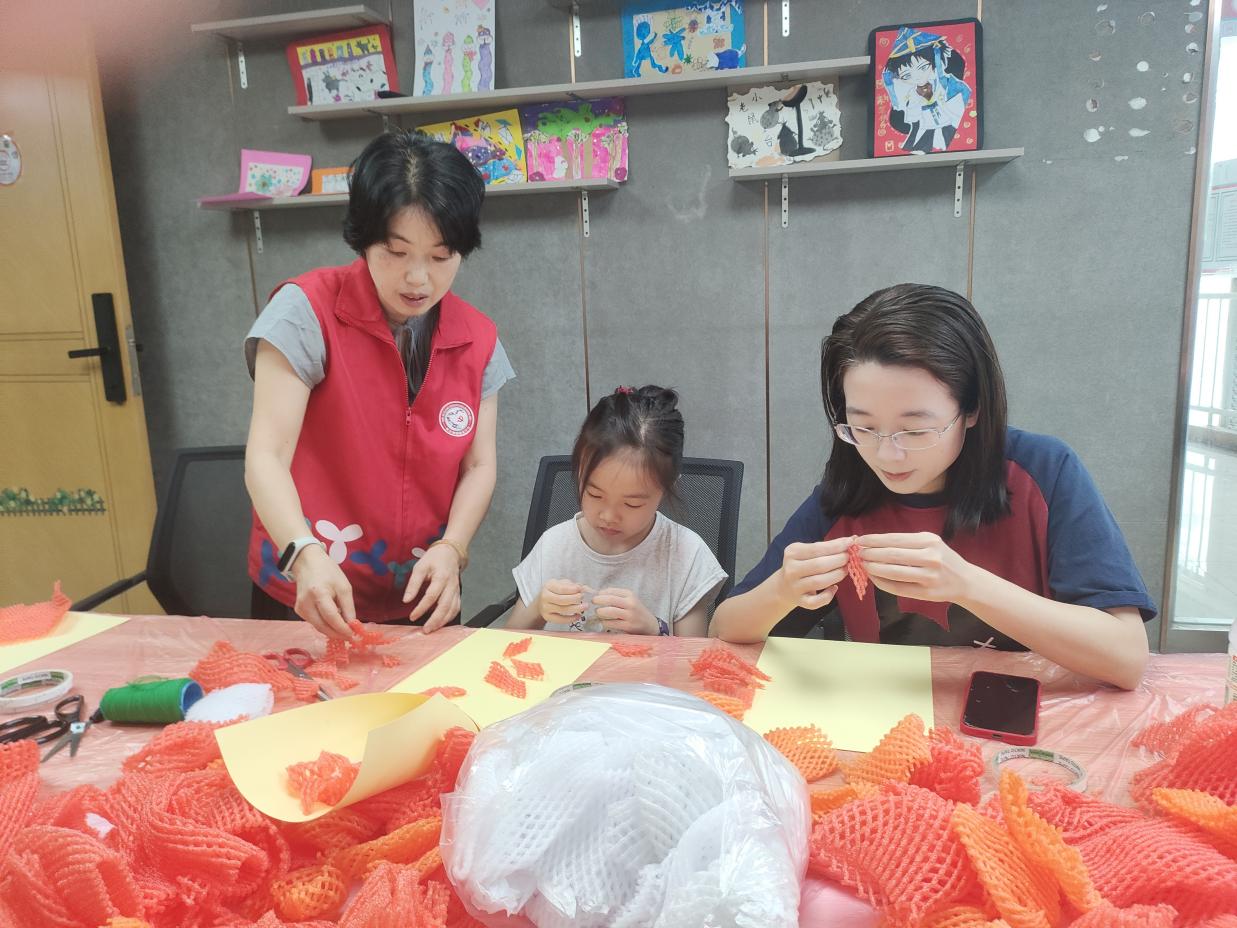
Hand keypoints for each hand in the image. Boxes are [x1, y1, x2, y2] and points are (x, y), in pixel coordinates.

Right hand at [291, 545, 356, 639]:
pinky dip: (325, 624)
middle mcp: (305, 603)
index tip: (354, 636)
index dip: (343, 629)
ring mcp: (300, 608)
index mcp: (318, 593)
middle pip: (323, 626)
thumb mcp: (344, 586)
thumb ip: (348, 607)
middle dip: (338, 634)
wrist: (307, 563)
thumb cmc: (328, 572)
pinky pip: (315, 622)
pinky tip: (334, 621)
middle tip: (352, 637)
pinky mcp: (298, 610)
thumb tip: (352, 625)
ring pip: (318, 627)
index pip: (331, 617)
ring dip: (332, 630)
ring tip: (345, 629)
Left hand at [404, 543, 461, 632]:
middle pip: (445, 605)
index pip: (431, 596)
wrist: (450, 553)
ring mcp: (456, 590)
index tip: (412, 616)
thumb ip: (413, 584)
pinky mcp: (457, 594)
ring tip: (432, 629)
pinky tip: (441, 623)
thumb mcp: (420, 567)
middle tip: (426, 630)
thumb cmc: (434, 559)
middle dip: (435, 620)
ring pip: (452, 609)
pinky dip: (449, 617)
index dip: (422, 608)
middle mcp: (451, 585)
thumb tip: (406, 600)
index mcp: (441, 577)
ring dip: (443, 621)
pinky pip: (456, 608)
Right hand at [538, 579, 585, 624]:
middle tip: (583, 598)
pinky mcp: (548, 617)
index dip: (572, 590)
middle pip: (562, 599)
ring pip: (562, 609)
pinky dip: (570, 619)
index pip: (561, 588)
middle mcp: (545, 597)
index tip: (580, 590)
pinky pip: (560, 620)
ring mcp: (545, 608)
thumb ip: (574, 586)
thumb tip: (585, 589)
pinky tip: (578, 616)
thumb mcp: (562, 584)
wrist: (542, 601)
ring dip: (575, 608)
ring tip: (584, 607)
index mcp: (549, 586)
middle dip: (575, 599)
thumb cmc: (555, 591)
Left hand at [593, 588, 658, 635]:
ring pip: (610, 611)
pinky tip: (603, 621)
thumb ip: (616, 596)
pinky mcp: (628, 626)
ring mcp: (630, 615)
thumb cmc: (636, 611)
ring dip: (600, 612)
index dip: (600, 593)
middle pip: (610, 599)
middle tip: (592, 602)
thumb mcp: (629, 600)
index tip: (594, 595)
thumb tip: (598, 594)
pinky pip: (612, 623)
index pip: (612, 591)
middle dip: (598, 600)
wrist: (650, 625)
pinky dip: (604, 622)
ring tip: (597, 612)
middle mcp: (631, 603)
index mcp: (630, 595)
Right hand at [774, 536, 851, 610]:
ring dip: (837, 575)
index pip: (817, 548)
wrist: (783, 587)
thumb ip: (825, 547)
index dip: (836, 546)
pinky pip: (817, 601)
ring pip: (819, 582)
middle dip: (839, 560)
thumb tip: (850, 541)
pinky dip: (829, 595)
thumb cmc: (801, 565)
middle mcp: (791, 569)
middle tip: (850, 558)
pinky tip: (834, 588)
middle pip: (819, 565)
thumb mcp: (806, 552)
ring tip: (845, 570)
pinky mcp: (800, 601)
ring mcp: (795, 587)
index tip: (850, 542)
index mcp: (792, 553)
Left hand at [857, 532, 976, 602]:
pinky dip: (882, 583)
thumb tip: (875, 543)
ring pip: (893, 572)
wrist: (966, 581)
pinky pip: (898, 588)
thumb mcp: (931, 543)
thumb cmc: (943, 559)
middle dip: (871, 554)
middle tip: (858, 554)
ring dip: (874, 568)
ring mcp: (928, 576)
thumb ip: (907, 542)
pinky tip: (874, 578)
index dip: (874, 540)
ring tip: (863, 565)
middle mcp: (930, 557)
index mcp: (929, 541)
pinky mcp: (926, 593)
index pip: (894, 539)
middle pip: (892, 555)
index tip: (859, 541)